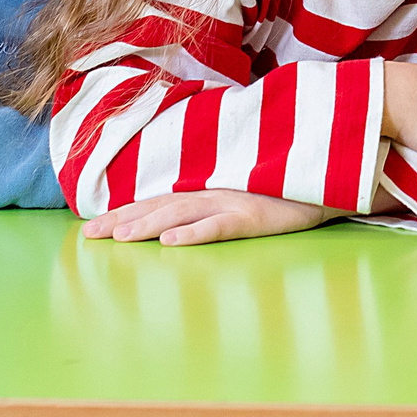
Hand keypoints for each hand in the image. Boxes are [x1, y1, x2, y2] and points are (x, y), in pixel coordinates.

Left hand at [82, 189, 327, 245]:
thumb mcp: (243, 191)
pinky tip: (172, 242)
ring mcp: (233, 202)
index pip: (156, 200)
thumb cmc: (285, 186)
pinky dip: (195, 233)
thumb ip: (214, 199)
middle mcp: (213, 191)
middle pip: (159, 206)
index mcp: (208, 187)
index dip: (122, 212)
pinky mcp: (255, 216)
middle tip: (88, 236)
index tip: (89, 227)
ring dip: (149, 225)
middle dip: (121, 220)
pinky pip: (220, 226)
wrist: (328, 174)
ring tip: (120, 238)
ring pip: (182, 213)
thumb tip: (178, 219)